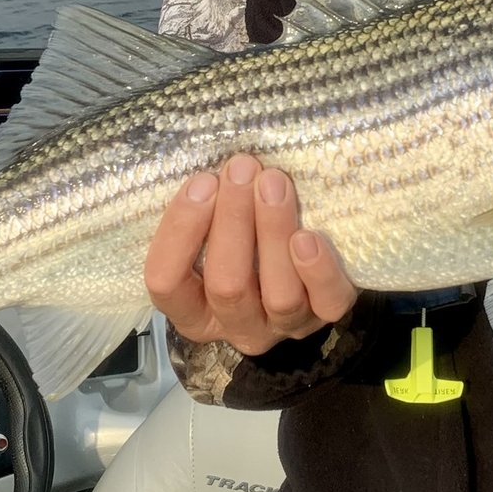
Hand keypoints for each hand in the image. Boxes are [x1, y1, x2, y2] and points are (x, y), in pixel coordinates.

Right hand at [143, 154, 357, 355]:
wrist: (304, 257)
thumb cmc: (242, 230)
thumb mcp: (212, 224)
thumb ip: (206, 205)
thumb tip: (213, 165)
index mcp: (192, 307)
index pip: (167, 283)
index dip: (180, 232)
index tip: (202, 182)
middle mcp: (235, 324)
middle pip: (227, 286)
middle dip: (233, 221)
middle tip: (242, 168)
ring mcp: (281, 326)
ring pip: (278, 294)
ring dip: (274, 232)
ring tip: (274, 183)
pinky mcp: (324, 317)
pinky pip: (326, 304)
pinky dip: (318, 271)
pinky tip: (310, 236)